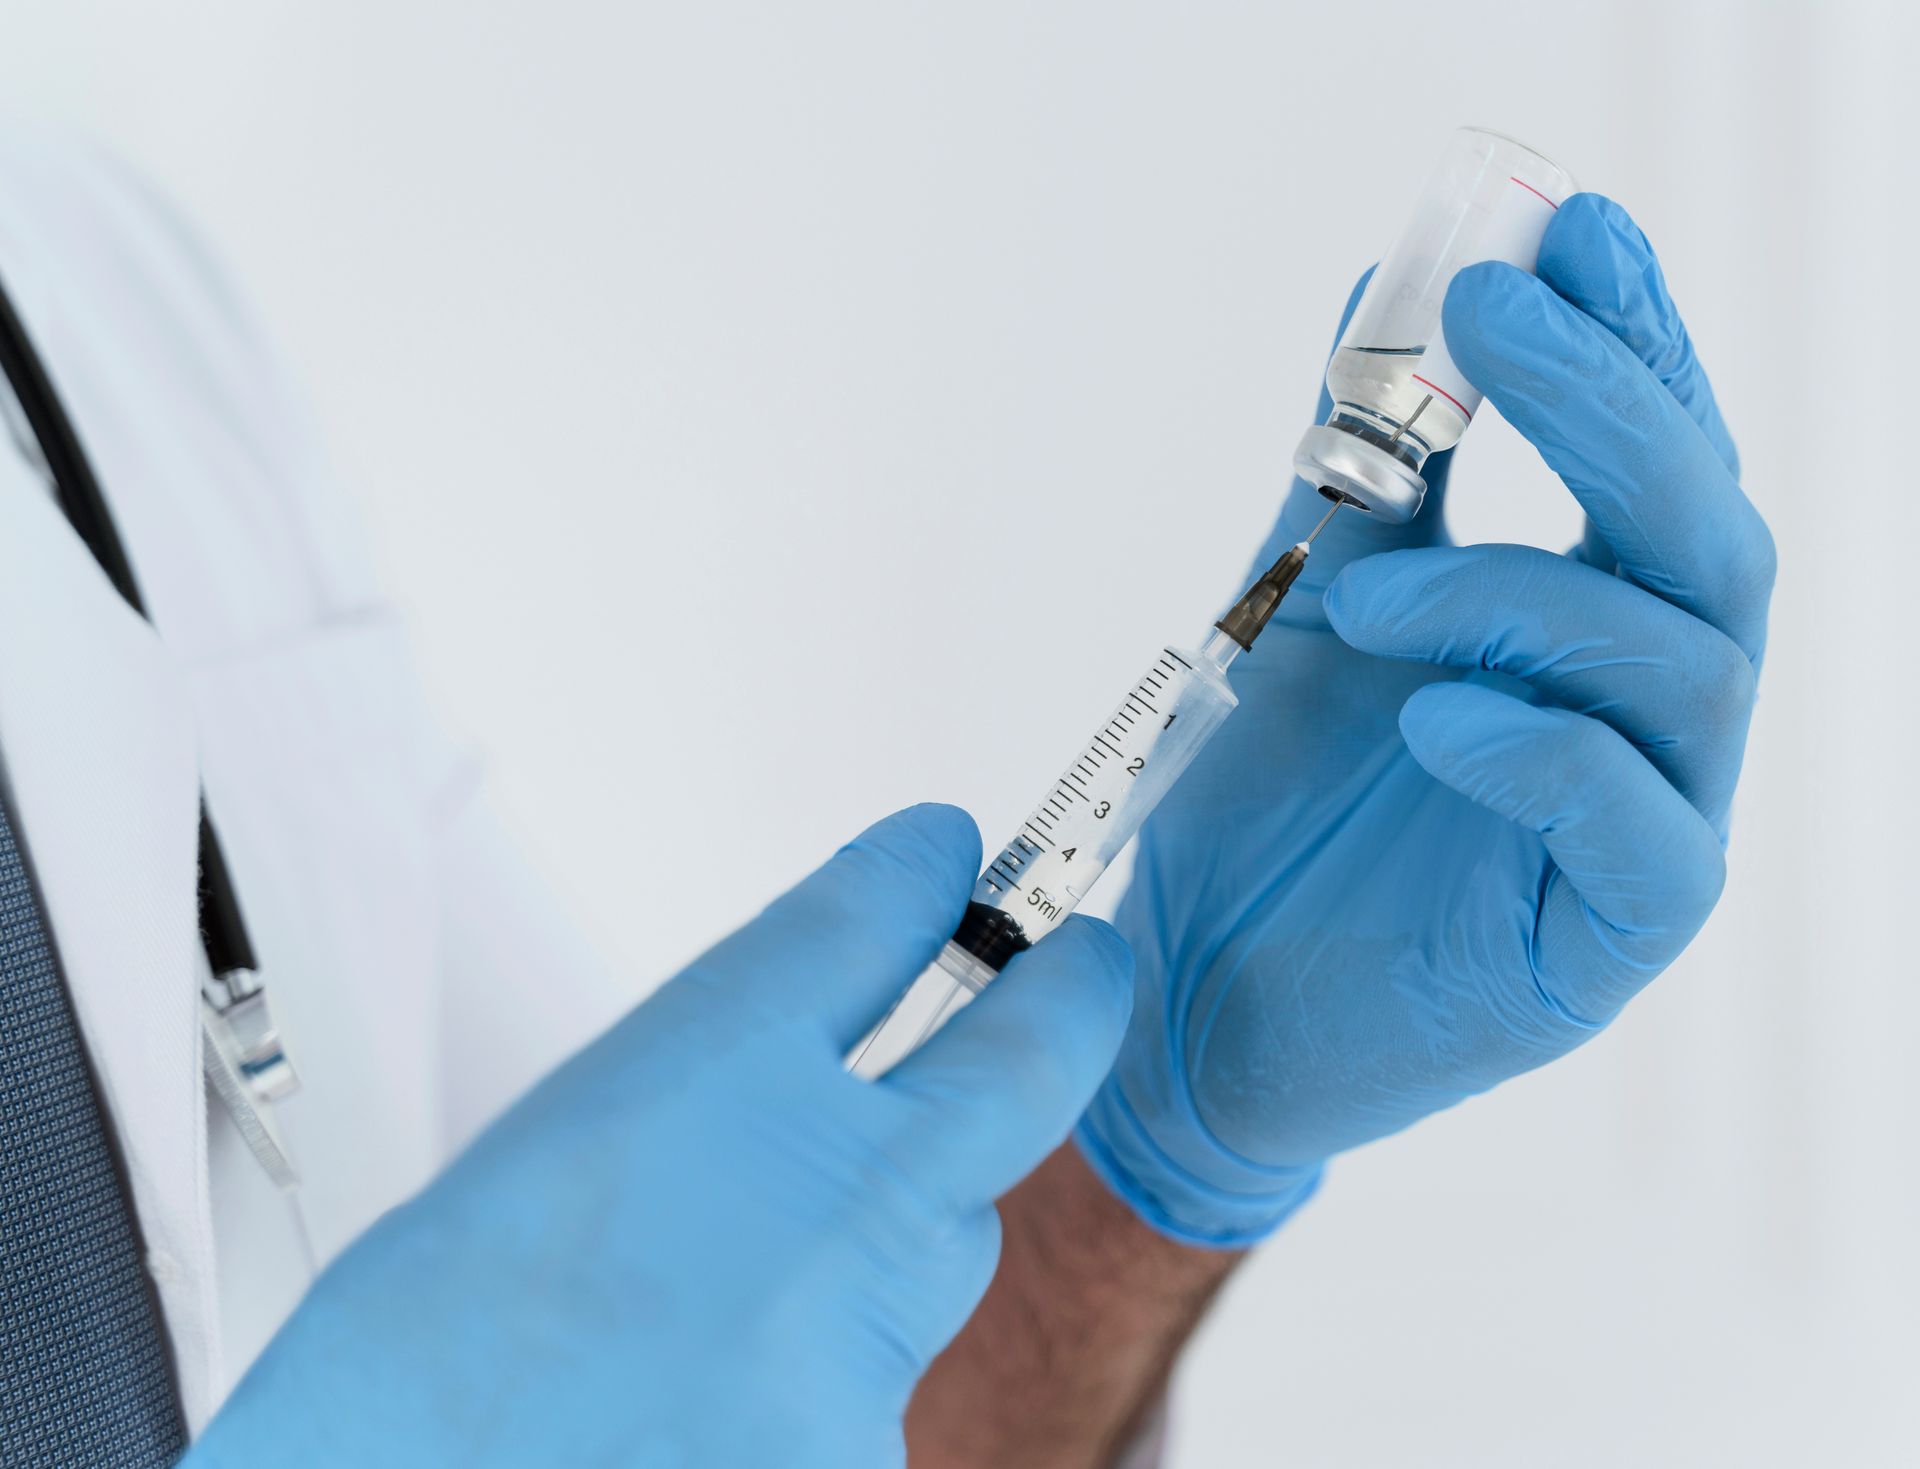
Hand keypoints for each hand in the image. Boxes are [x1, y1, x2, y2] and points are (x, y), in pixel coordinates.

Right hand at [189, 805, 1131, 1465]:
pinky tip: (723, 1397)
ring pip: (944, 1250)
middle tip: (1083, 966)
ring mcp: (875, 1340)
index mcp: (709, 1076)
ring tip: (753, 1286)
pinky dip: (827, 1373)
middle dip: (1071, 997)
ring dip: (890, 1241)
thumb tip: (802, 1069)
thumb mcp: (552, 1149)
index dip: (923, 877)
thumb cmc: (423, 1357)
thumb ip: (707, 1090)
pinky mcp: (876, 1458)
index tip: (947, 860)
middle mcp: (828, 1192)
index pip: (873, 918)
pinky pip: (883, 1379)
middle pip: (1029, 1057)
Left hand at [1077, 193, 1773, 1244]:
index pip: (1660, 460)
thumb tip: (1376, 293)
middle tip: (1493, 316)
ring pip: (1680, 664)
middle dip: (1607, 405)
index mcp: (1591, 628)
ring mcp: (1644, 832)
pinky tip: (1430, 718)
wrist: (1188, 995)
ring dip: (1518, 592)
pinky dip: (1538, 748)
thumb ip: (1358, 473)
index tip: (1570, 224)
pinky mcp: (1607, 946)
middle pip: (1705, 535)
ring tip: (1365, 597)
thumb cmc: (1262, 805)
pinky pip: (1635, 828)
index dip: (1636, 337)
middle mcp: (1646, 718)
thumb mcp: (1302, 608)